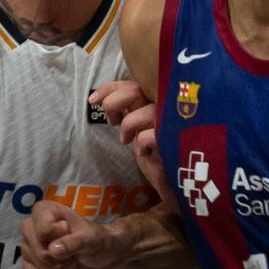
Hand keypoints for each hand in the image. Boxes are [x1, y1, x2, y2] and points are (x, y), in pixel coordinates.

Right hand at [19, 201, 119, 268]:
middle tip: (73, 251)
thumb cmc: (96, 240)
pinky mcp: (30, 267)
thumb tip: (52, 250)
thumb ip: (75, 242)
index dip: (58, 236)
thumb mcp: (92, 238)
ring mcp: (28, 248)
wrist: (101, 260)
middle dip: (60, 258)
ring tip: (69, 259)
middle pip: (39, 251)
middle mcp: (31, 227)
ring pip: (38, 267)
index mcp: (44, 211)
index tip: (69, 231)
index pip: (43, 229)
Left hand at [90, 83, 172, 200]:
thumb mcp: (136, 129)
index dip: (110, 88)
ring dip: (127, 127)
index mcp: (154, 102)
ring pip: (143, 112)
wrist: (175, 183)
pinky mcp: (175, 142)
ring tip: (127, 141)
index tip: (93, 100)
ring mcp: (172, 123)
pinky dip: (141, 145)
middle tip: (111, 121)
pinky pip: (149, 136)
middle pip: (135, 91)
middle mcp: (165, 107)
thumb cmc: (155, 154)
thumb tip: (100, 98)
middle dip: (113, 103)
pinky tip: (145, 153)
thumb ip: (127, 110)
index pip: (131, 84)